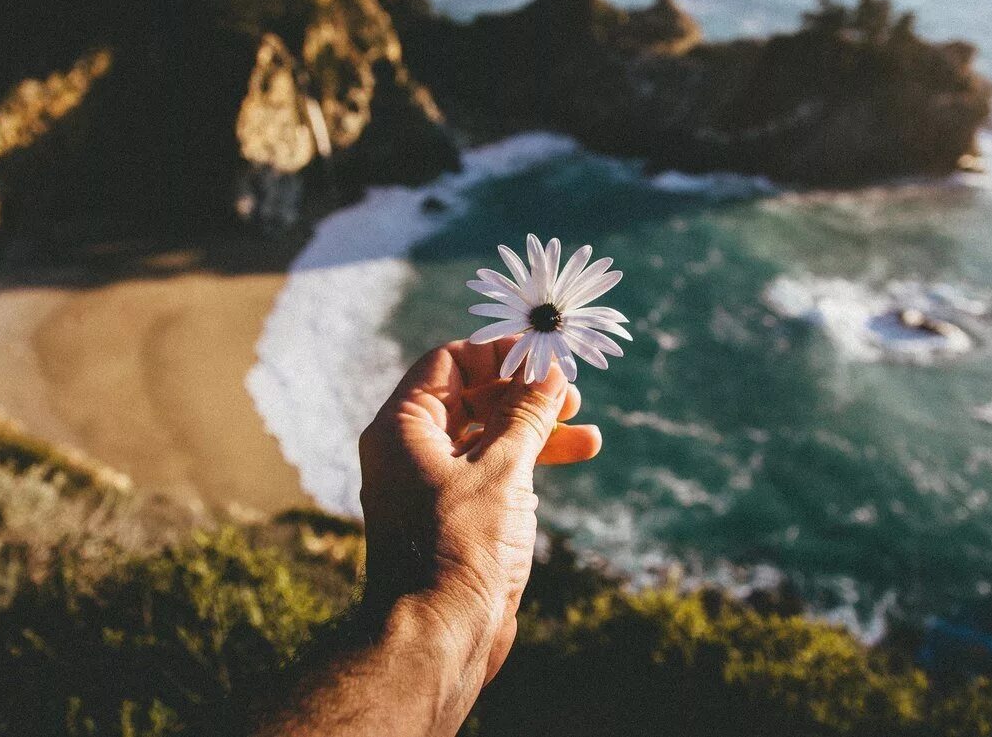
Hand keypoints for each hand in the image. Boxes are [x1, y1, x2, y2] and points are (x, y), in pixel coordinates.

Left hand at [357, 337, 600, 688]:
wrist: (440, 637)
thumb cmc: (461, 547)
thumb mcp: (503, 468)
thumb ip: (528, 414)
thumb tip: (549, 373)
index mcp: (403, 427)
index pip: (449, 362)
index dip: (499, 354)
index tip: (545, 358)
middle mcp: (410, 451)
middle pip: (472, 397)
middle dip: (525, 394)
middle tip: (573, 396)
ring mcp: (432, 486)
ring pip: (488, 437)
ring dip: (537, 430)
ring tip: (588, 433)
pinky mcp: (456, 517)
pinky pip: (493, 473)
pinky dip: (529, 463)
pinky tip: (573, 458)